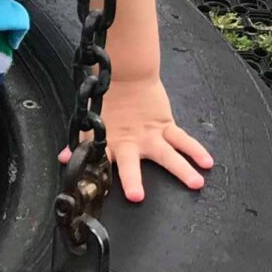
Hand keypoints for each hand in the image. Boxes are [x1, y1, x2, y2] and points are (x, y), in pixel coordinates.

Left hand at [66, 75, 211, 203]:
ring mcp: (151, 135)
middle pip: (131, 164)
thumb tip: (63, 157)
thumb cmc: (108, 99)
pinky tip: (208, 162)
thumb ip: (80, 142)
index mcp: (110, 143)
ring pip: (167, 155)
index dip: (97, 175)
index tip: (95, 192)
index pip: (101, 162)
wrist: (124, 74)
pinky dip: (196, 150)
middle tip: (137, 196)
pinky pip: (183, 139)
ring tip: (196, 183)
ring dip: (181, 170)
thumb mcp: (91, 121)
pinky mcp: (166, 125)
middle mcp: (130, 143)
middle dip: (132, 179)